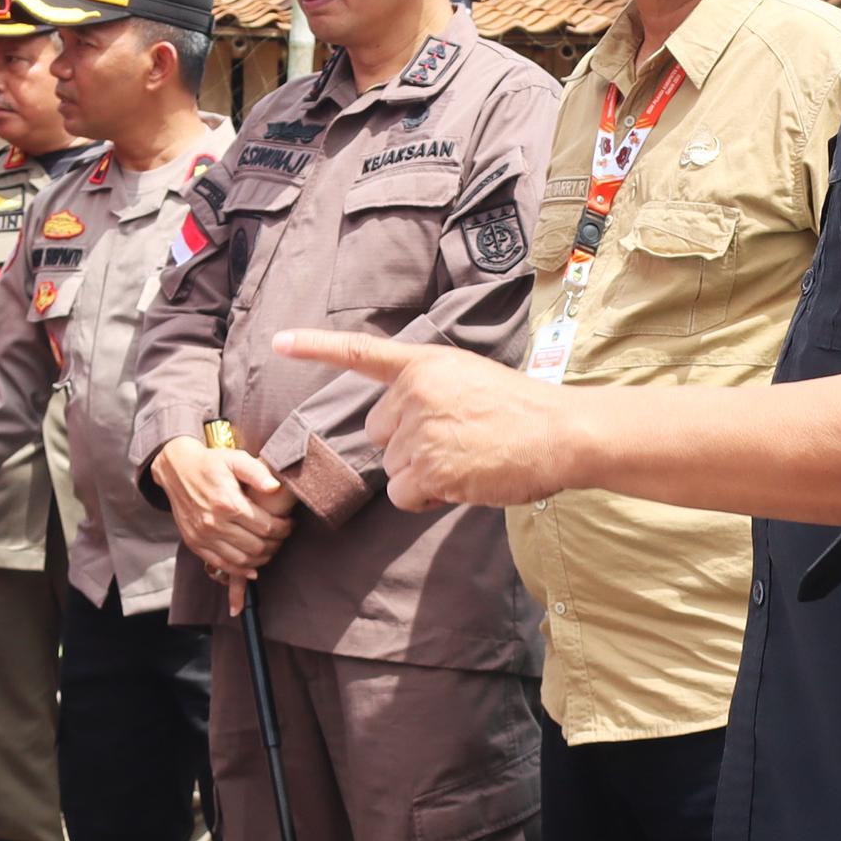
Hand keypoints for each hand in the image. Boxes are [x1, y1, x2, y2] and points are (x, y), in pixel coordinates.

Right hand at [158, 437, 293, 600]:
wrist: (177, 469)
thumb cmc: (211, 463)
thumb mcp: (235, 459)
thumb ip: (257, 472)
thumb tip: (275, 487)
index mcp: (228, 503)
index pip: (266, 526)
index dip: (283, 529)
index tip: (290, 524)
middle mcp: (215, 523)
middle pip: (256, 546)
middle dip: (276, 544)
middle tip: (282, 537)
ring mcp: (203, 536)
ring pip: (241, 560)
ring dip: (261, 559)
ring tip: (270, 549)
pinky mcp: (194, 543)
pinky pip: (221, 565)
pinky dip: (239, 571)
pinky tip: (252, 567)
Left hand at [270, 329, 584, 509]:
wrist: (561, 432)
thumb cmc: (524, 411)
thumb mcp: (470, 379)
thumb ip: (430, 391)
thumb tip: (400, 429)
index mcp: (425, 363)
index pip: (361, 352)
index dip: (316, 348)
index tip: (278, 342)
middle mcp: (415, 392)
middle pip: (379, 433)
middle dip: (409, 444)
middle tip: (458, 442)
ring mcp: (420, 430)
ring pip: (394, 468)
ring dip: (424, 473)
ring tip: (469, 459)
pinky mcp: (429, 466)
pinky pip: (405, 496)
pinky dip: (428, 498)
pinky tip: (463, 481)